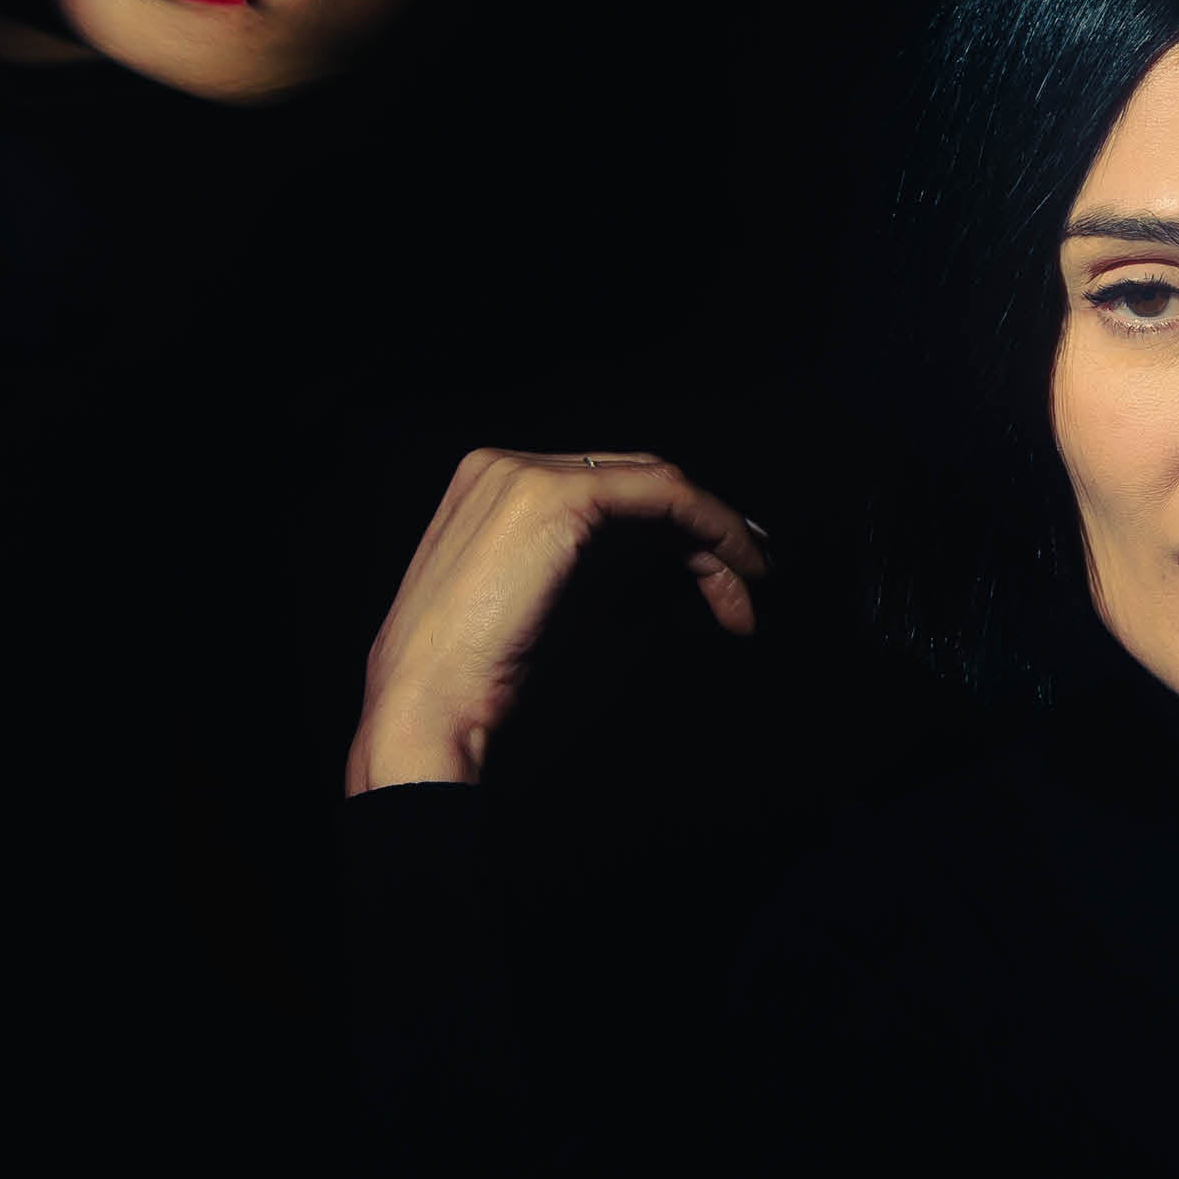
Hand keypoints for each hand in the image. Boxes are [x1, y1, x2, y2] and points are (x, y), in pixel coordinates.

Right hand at [345, 449, 768, 793]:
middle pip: (635, 481)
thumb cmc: (476, 685)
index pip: (605, 489)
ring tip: (753, 586)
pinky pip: (663, 496)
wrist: (425, 712)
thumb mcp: (548, 612)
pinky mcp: (555, 496)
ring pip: (656, 484)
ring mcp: (524, 474)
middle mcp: (503, 466)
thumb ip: (599, 573)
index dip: (672, 527)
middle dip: (703, 529)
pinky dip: (713, 526)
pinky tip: (741, 569)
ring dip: (716, 535)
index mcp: (489, 488)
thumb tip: (678, 566)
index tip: (721, 571)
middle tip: (752, 576)